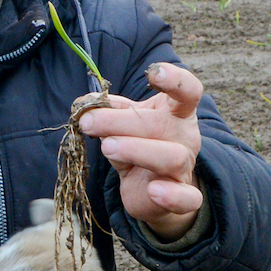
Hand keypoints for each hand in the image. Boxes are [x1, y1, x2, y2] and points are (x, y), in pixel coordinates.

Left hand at [77, 63, 202, 241]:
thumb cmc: (138, 143)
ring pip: (170, 156)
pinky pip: (188, 198)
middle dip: (120, 121)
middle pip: (160, 124)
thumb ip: (106, 109)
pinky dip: (172, 195)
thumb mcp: (123, 122)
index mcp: (176, 111)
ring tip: (108, 147)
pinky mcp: (183, 196)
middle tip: (88, 122)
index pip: (188, 90)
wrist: (151, 187)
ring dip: (135, 149)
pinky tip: (153, 190)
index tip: (153, 72)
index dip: (175, 79)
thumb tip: (82, 104)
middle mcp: (185, 135)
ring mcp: (185, 165)